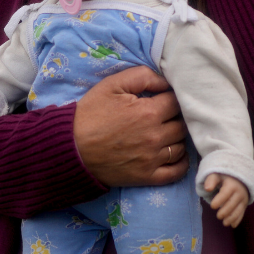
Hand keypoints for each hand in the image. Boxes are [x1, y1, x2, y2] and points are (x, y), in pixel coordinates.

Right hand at [73, 67, 188, 187]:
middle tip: (163, 116)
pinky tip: (175, 155)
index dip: (169, 98)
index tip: (161, 100)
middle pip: (182, 124)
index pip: (176, 102)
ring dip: (177, 138)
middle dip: (174, 118)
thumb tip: (166, 82)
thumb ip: (143, 76)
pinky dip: (181, 163)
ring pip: (181, 146)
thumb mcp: (112, 84)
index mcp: (148, 112)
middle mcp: (155, 136)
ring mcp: (152, 159)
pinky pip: (176, 172)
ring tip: (165, 133)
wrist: (71, 147)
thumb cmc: (90, 114)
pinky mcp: (147, 176)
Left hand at [202, 173, 246, 227]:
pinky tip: (232, 225)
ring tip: (224, 223)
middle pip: (232, 204)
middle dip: (225, 212)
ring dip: (232, 218)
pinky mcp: (244, 205)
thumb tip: (207, 189)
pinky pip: (242, 213)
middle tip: (218, 216)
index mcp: (231, 185)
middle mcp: (239, 193)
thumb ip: (211, 181)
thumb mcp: (217, 175)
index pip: (225, 194)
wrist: (240, 178)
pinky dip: (238, 220)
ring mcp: (243, 199)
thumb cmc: (225, 177)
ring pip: (238, 210)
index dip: (219, 201)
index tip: (212, 206)